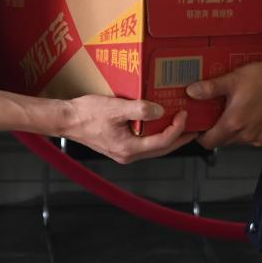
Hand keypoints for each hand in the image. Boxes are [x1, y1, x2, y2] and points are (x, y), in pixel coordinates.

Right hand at [62, 95, 194, 163]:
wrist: (66, 120)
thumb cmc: (86, 114)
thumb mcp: (115, 107)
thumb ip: (139, 109)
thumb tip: (160, 111)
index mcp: (129, 148)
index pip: (162, 142)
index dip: (178, 129)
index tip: (184, 114)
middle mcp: (128, 155)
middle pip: (162, 149)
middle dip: (180, 139)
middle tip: (195, 128)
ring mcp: (123, 152)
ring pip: (154, 148)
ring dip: (169, 138)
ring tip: (181, 126)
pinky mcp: (119, 146)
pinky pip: (144, 143)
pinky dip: (155, 135)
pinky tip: (158, 124)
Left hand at [190, 62, 261, 149]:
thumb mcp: (233, 79)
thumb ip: (210, 88)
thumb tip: (191, 92)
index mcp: (233, 124)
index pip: (207, 142)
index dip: (199, 135)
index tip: (198, 125)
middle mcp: (245, 136)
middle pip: (221, 141)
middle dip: (215, 130)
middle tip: (213, 113)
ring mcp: (257, 139)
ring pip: (235, 140)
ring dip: (231, 130)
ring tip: (232, 111)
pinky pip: (249, 139)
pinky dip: (245, 130)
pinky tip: (248, 114)